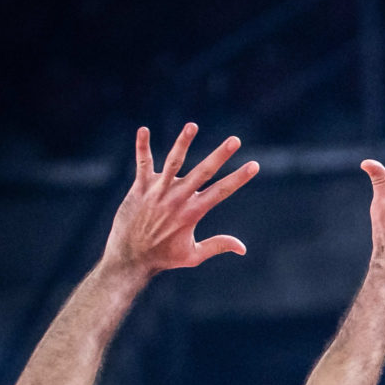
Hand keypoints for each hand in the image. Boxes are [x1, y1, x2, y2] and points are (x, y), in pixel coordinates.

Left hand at [103, 124, 256, 275]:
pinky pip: (142, 163)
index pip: (222, 191)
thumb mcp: (194, 255)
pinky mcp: (140, 188)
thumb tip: (243, 248)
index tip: (254, 165)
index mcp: (193, 212)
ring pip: (173, 162)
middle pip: (203, 172)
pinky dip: (142, 147)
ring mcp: (158, 191)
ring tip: (192, 125)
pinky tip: (143, 129)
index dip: (239, 178)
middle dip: (220, 155)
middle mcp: (177, 198)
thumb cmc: (164, 257)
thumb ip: (218, 245)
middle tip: (235, 140)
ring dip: (183, 143)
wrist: (130, 258)